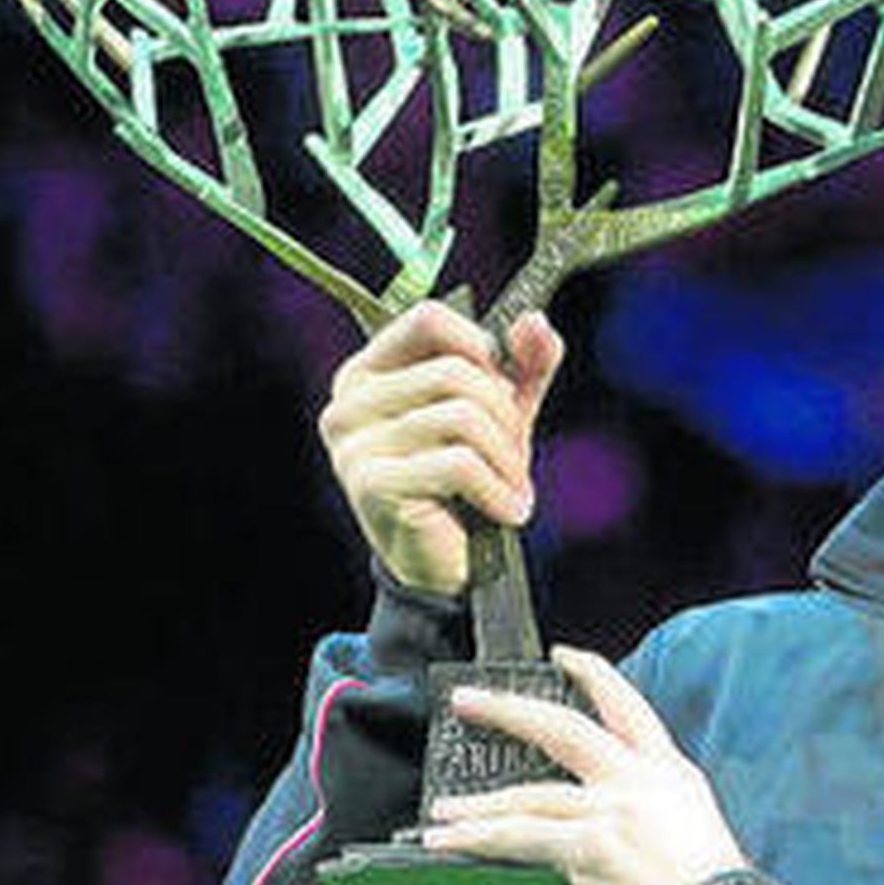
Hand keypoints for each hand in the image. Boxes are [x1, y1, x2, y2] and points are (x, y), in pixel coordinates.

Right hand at [318, 300, 562, 594]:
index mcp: (368, 372)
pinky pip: (458, 464)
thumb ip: (522, 366)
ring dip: (507, 458)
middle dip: (504, 415)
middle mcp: (348, 402)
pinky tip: (507, 511)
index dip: (480, 344)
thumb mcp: (501, 414)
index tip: (505, 386)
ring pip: (461, 416)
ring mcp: (352, 443)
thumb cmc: (465, 483)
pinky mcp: (369, 483)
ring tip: (512, 488)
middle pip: (454, 370)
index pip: (427, 318)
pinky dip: (499, 490)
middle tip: (515, 457)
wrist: (444, 566)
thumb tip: (535, 322)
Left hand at [421, 647, 746, 884]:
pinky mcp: (592, 846)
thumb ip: (626, 834)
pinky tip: (450, 843)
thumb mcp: (681, 845)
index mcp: (670, 773)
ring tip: (443, 811)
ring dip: (478, 804)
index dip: (592, 674)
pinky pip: (521, 839)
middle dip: (509, 708)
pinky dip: (479, 840)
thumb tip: (565, 862)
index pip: (627, 705)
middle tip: (469, 700)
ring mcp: (614, 809)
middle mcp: (640, 780)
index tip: (563, 656)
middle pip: (563, 726)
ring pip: (530, 794)